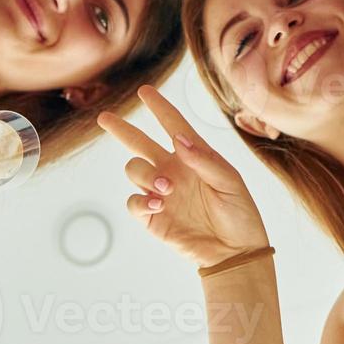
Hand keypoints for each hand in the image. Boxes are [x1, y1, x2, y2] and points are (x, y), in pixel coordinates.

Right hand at [99, 87, 269, 269]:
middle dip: (121, 129)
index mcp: (194, 156)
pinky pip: (133, 201)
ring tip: (166, 188)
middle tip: (104, 118)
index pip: (173, 125)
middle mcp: (173, 170)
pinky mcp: (153, 217)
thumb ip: (205, 160)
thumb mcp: (231, 182)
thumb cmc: (239, 214)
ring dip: (144, 173)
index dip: (160, 107)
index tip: (144, 90)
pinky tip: (157, 203)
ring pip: (134, 169)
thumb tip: (178, 138)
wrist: (235, 253)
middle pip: (139, 143)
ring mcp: (161, 193)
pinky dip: (140, 199)